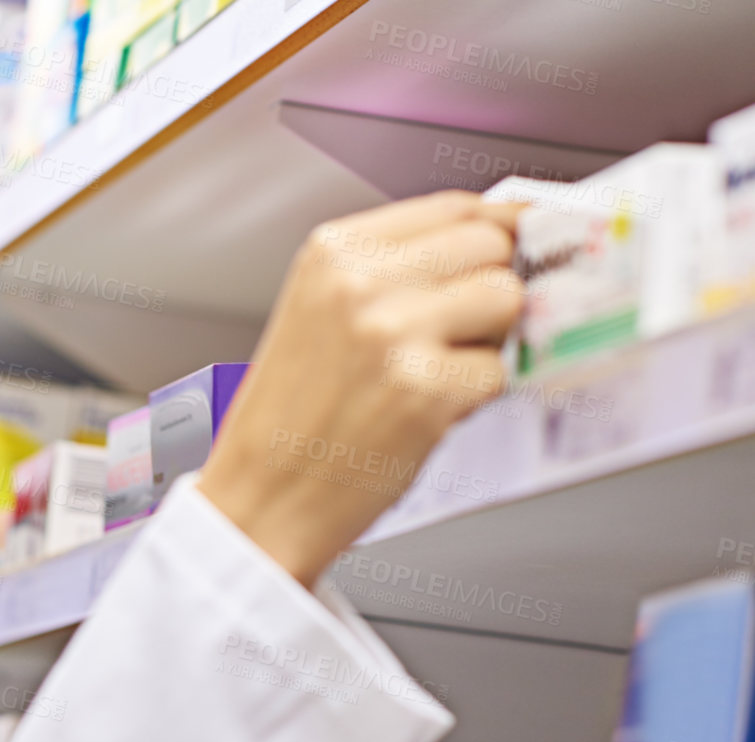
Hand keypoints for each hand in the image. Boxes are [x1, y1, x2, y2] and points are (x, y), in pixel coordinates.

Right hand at [197, 191, 524, 587]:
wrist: (258, 499)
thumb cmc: (289, 417)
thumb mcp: (319, 312)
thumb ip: (394, 270)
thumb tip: (496, 239)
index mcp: (332, 252)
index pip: (455, 207)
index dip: (499, 228)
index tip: (518, 246)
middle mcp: (361, 283)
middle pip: (492, 246)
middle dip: (489, 289)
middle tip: (453, 335)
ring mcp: (395, 335)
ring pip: (507, 301)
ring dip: (488, 342)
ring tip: (432, 373)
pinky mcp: (426, 392)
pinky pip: (498, 372)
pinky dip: (473, 399)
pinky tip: (422, 414)